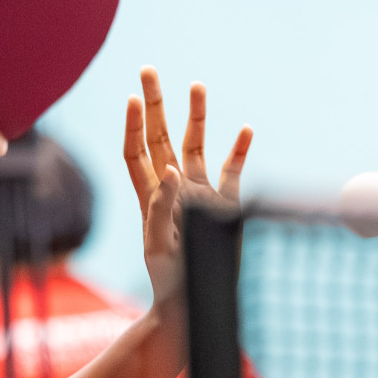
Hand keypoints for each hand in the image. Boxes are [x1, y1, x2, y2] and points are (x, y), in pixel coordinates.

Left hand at [122, 66, 251, 306]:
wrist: (192, 308)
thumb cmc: (169, 283)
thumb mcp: (159, 247)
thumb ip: (162, 208)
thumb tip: (171, 169)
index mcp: (148, 196)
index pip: (135, 151)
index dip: (133, 124)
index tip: (133, 97)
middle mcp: (171, 188)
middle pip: (159, 136)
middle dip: (154, 103)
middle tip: (148, 69)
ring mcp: (198, 194)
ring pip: (196, 145)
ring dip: (196, 116)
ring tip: (196, 84)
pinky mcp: (224, 205)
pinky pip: (231, 171)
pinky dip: (238, 150)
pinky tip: (245, 129)